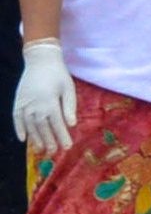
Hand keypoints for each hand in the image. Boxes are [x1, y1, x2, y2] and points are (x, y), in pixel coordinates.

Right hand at [11, 39, 75, 156]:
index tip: (67, 147)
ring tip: (40, 150)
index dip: (62, 136)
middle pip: (42, 127)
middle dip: (48, 141)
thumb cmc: (58, 75)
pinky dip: (18, 128)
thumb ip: (69, 107)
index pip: (57, 124)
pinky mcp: (18, 101)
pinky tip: (22, 139)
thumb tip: (72, 124)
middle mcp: (35, 105)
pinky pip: (16, 118)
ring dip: (34, 138)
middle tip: (53, 152)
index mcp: (50, 102)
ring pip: (29, 125)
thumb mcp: (68, 88)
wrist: (40, 60)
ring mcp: (24, 103)